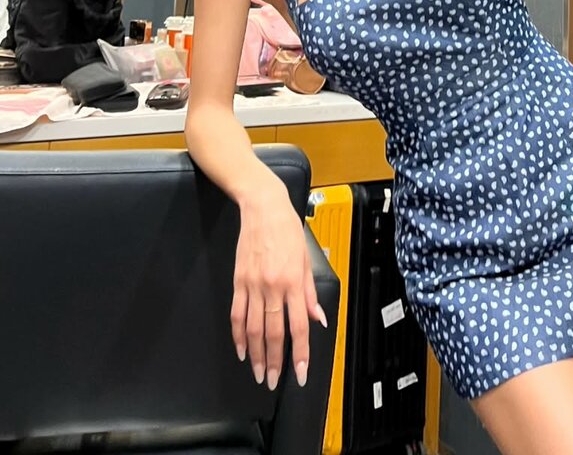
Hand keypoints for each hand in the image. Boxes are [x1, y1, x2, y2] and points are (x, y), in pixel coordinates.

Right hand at [231, 183, 326, 389]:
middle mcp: (273, 286)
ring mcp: (253, 285)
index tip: (299, 373)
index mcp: (293, 282)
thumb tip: (318, 319)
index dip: (300, 353)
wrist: (263, 207)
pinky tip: (240, 349)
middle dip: (275, 362)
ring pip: (252, 329)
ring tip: (258, 373)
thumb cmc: (288, 229)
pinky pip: (237, 314)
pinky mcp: (238, 281)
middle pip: (273, 333)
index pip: (298, 326)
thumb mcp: (305, 258)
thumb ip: (310, 292)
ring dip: (255, 355)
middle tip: (273, 382)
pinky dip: (237, 335)